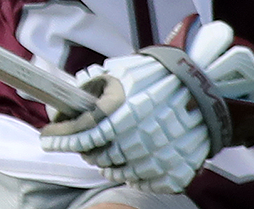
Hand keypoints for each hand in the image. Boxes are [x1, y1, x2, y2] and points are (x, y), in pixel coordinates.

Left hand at [40, 16, 253, 194]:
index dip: (59, 136)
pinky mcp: (173, 171)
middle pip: (97, 156)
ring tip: (111, 150)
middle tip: (87, 140)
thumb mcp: (122, 72)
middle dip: (87, 149)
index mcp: (120, 112)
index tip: (47, 138)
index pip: (80, 133)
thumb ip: (93, 88)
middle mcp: (136, 138)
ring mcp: (156, 158)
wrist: (206, 88)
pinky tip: (134, 160)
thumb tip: (66, 101)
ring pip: (118, 171)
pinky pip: (144, 181)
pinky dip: (135, 174)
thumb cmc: (159, 76)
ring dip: (109, 163)